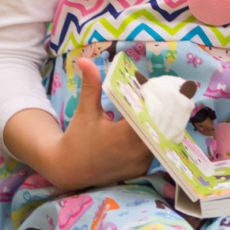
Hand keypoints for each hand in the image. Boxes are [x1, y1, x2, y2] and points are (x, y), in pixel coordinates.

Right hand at [41, 58, 152, 189]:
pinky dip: (153, 135)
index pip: (150, 114)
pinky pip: (154, 148)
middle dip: (158, 108)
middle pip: (159, 125)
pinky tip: (149, 122)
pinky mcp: (142, 169)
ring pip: (159, 136)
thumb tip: (84, 59)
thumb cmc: (78, 138)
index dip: (153, 100)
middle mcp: (137, 152)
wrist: (71, 170)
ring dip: (157, 122)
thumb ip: (91, 85)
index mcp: (124, 136)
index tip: (152, 87)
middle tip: (159, 92)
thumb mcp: (85, 110)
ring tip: (156, 104)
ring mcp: (141, 163)